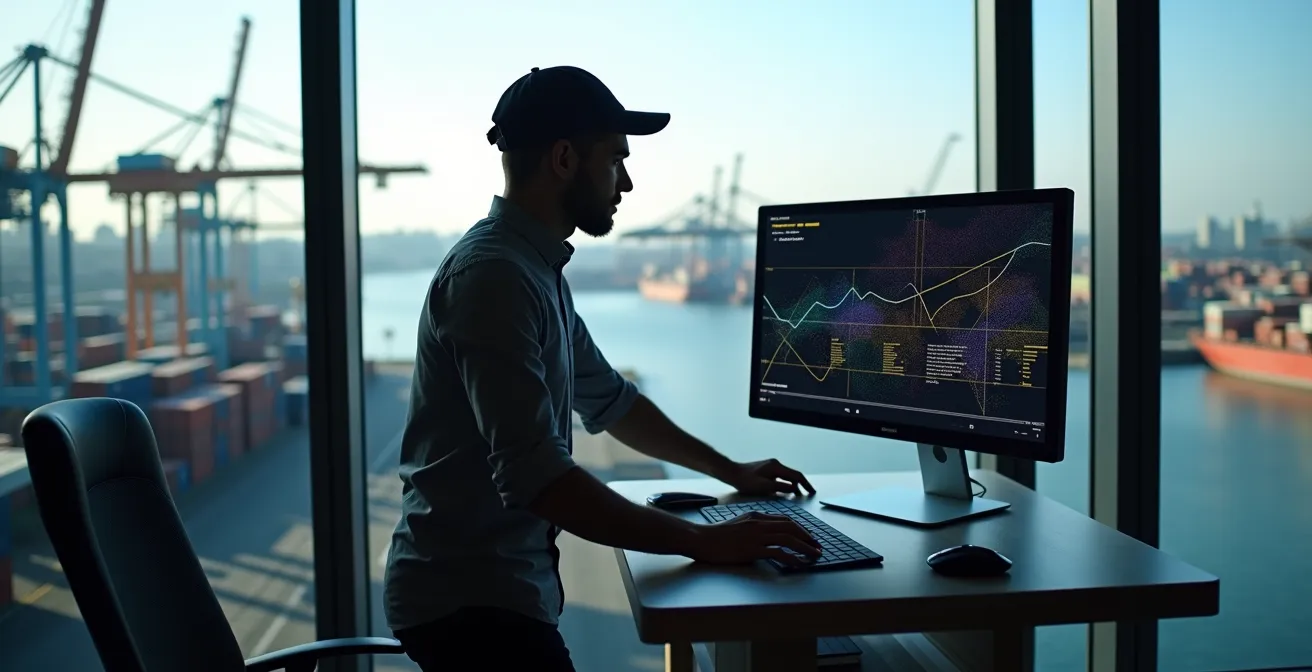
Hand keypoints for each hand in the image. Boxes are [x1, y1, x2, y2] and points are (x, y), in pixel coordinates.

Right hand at [688, 511, 822, 566]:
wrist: (701, 539)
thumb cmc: (716, 535)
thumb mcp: (738, 524)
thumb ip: (754, 526)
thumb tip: (768, 536)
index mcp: (756, 516)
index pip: (785, 520)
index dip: (800, 529)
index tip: (809, 537)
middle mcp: (759, 523)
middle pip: (791, 527)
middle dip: (808, 537)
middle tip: (818, 547)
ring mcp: (756, 536)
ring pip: (789, 538)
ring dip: (805, 547)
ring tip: (815, 556)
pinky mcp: (752, 549)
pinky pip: (778, 553)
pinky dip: (793, 558)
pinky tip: (800, 564)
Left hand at [720, 458, 815, 496]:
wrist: (731, 473)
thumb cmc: (745, 481)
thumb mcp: (764, 486)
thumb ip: (780, 487)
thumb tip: (794, 489)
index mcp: (776, 467)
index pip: (796, 475)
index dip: (806, 484)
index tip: (812, 492)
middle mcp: (775, 464)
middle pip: (793, 475)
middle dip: (801, 485)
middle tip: (808, 494)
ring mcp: (770, 466)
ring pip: (787, 476)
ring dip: (793, 485)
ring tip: (797, 495)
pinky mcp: (766, 470)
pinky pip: (780, 476)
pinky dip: (785, 483)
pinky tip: (784, 491)